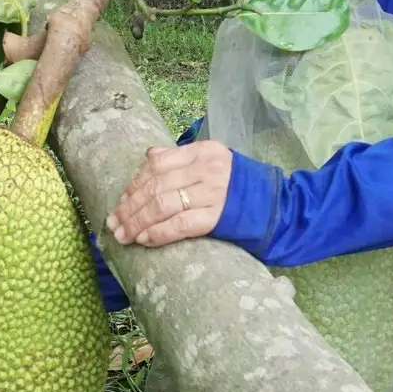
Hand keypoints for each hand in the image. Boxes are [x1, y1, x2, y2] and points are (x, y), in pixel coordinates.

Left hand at [106, 140, 231, 246]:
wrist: (278, 209)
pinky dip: (158, 233)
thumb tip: (148, 157)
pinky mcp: (218, 217)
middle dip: (130, 206)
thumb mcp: (214, 163)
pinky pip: (180, 224)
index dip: (135, 184)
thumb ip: (182, 159)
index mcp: (204, 151)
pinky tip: (145, 240)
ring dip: (137, 222)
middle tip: (114, 222)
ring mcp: (214, 192)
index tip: (122, 200)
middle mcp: (207, 169)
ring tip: (123, 235)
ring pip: (162, 205)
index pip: (158, 164)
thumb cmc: (240, 188)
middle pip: (156, 186)